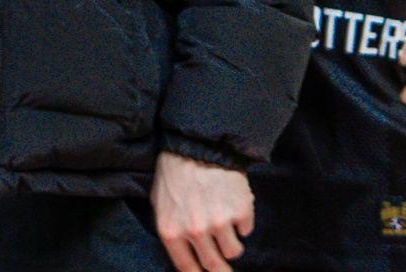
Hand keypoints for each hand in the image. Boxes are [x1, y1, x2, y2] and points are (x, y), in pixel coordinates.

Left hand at [151, 151, 252, 271]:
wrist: (197, 145)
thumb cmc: (174, 174)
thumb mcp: (159, 204)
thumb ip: (172, 232)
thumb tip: (186, 257)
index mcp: (171, 231)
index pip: (187, 269)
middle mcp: (195, 231)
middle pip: (215, 267)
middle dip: (221, 269)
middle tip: (225, 267)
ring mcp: (219, 223)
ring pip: (233, 251)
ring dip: (231, 241)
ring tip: (223, 221)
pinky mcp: (240, 212)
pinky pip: (246, 230)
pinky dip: (241, 222)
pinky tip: (231, 204)